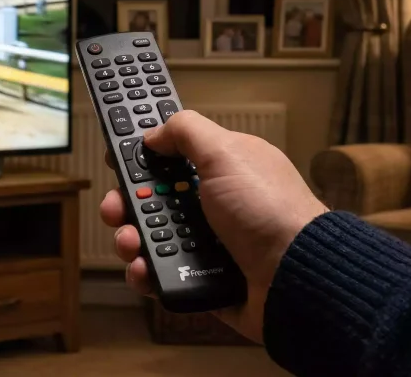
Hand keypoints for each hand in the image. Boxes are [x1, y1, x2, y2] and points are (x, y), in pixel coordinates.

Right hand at [100, 110, 326, 343]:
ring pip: (149, 238)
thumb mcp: (227, 154)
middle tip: (116, 207)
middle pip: (150, 199)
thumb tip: (154, 132)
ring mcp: (204, 244)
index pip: (169, 158)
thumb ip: (187, 132)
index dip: (140, 157)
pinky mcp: (199, 278)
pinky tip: (144, 269)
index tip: (115, 159)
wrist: (296, 277)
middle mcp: (211, 206)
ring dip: (129, 239)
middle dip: (126, 202)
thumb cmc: (270, 212)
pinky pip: (160, 274)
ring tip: (131, 244)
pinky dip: (145, 273)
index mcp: (219, 172)